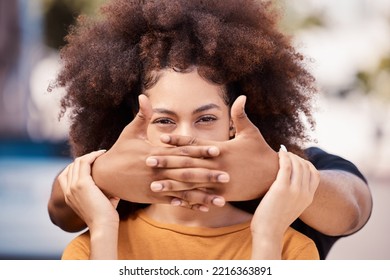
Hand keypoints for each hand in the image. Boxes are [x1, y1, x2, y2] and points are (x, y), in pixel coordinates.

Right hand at [58, 150, 119, 229]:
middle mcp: (68, 191)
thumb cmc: (106, 216)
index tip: (92, 161)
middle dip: (85, 158)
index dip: (78, 165)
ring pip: (78, 162)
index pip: (66, 174)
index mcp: (69, 196)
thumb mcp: (101, 202)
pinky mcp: (81, 184)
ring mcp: (73, 187)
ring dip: (90, 155)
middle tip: (99, 155)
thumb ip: (104, 192)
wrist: (103, 226)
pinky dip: (93, 156)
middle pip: (72, 166)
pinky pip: (84, 162)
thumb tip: (115, 185)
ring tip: (101, 153)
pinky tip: (102, 154)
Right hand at [92, 94, 227, 209]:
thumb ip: (141, 116)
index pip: (182, 150)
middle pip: (187, 171)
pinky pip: (173, 200)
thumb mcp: (130, 133)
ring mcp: (156, 184)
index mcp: (156, 151)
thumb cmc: (118, 152)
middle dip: (208, 174)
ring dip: (202, 195)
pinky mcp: (152, 196)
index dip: (200, 150)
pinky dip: (187, 204)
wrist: (102, 176)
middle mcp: (159, 168)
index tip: (217, 150)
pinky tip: (202, 208)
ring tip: (220, 200)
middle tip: (227, 176)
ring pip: (183, 189)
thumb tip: (143, 95)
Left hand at [148, 95, 278, 200]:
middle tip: (147, 161)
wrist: (274, 178)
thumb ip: (241, 116)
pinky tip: (173, 201)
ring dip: (171, 184)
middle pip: (187, 163)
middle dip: (166, 162)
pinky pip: (201, 197)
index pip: (195, 144)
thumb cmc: (261, 152)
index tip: (161, 138)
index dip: (177, 141)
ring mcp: (219, 182)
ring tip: (153, 185)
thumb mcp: (252, 132)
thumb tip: (241, 96)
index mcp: (221, 149)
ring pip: (191, 183)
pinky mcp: (222, 195)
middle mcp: (217, 165)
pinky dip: (187, 198)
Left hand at [251, 148, 319, 235]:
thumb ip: (294, 195)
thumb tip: (287, 183)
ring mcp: (295, 191)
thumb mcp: (291, 207)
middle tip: (286, 154)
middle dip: (296, 157)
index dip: (306, 163)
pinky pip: (286, 166)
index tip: (295, 159)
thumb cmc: (274, 220)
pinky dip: (283, 157)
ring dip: (290, 155)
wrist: (268, 232)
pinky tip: (278, 153)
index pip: (315, 174)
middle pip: (306, 166)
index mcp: (309, 198)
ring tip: (281, 153)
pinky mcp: (282, 188)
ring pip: (297, 164)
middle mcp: (305, 193)